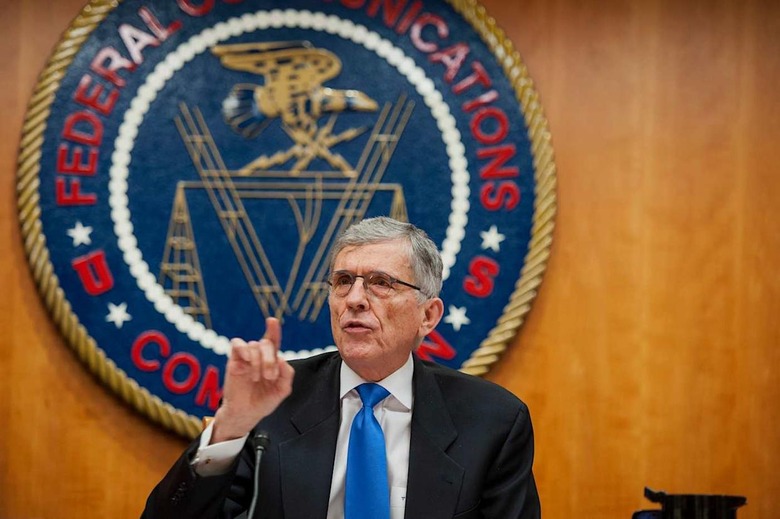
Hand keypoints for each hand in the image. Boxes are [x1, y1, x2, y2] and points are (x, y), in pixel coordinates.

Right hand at [211, 317, 293, 442]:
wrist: (246, 414)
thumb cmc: (263, 401)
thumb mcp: (282, 390)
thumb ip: (287, 374)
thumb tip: (282, 358)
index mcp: (271, 360)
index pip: (273, 341)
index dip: (273, 330)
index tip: (272, 321)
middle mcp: (259, 356)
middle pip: (266, 344)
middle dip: (270, 360)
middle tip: (269, 377)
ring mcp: (246, 357)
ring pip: (254, 345)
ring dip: (259, 361)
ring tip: (257, 378)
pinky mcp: (234, 361)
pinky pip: (237, 344)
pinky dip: (244, 349)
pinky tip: (247, 360)